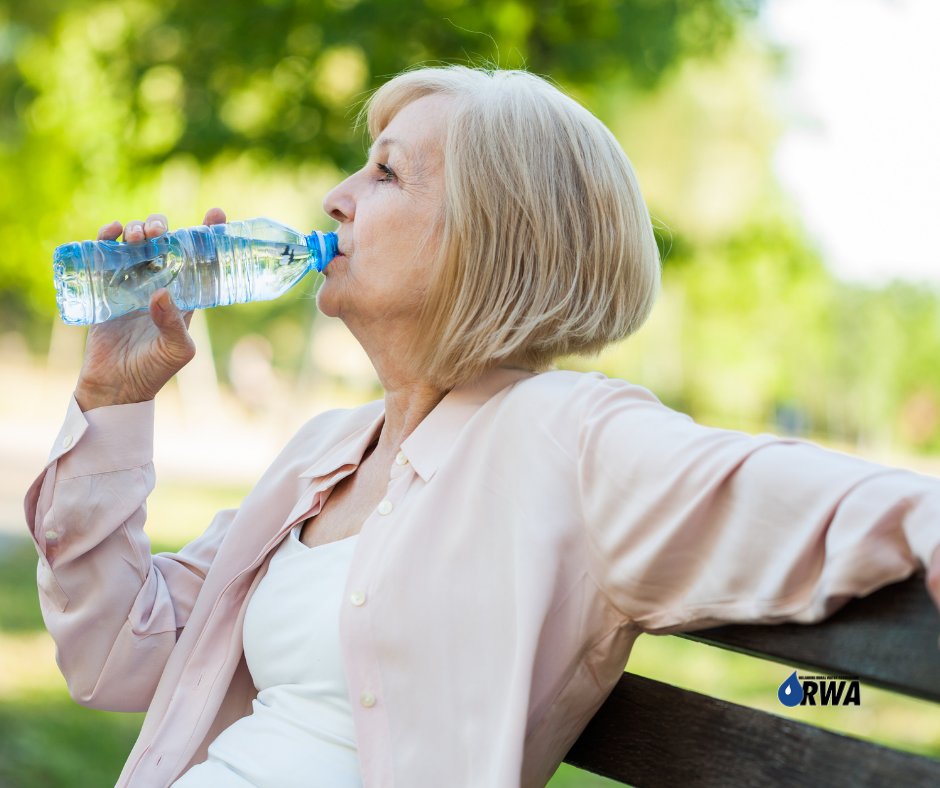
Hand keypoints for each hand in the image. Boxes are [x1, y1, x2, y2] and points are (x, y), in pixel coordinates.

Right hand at [73, 207, 226, 410]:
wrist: (116, 385)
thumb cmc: (153, 370)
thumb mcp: (176, 350)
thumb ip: (174, 325)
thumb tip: (161, 293)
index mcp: (185, 296)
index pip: (200, 259)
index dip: (208, 235)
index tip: (216, 214)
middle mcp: (160, 284)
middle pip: (165, 243)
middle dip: (163, 227)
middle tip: (159, 231)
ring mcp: (132, 283)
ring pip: (137, 244)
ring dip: (138, 229)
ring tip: (137, 235)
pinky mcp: (106, 287)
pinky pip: (106, 254)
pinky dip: (108, 238)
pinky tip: (112, 232)